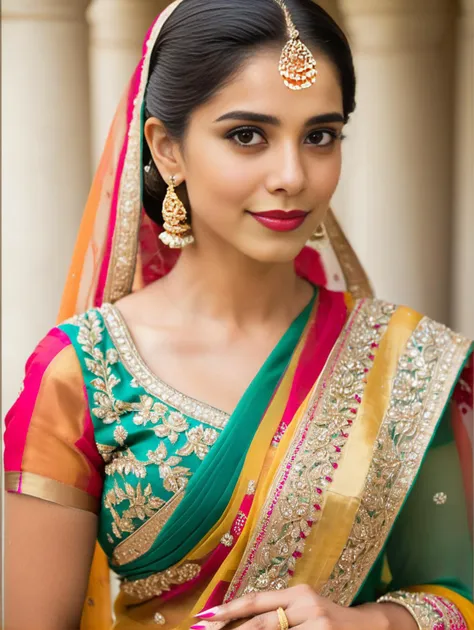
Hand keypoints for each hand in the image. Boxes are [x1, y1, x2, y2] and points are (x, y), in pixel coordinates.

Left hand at [192, 585, 390, 629]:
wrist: (370, 627)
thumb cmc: (330, 621)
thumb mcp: (305, 610)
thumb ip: (279, 614)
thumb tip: (242, 623)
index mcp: (297, 592)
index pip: (257, 600)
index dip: (230, 608)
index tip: (206, 616)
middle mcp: (306, 603)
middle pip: (262, 622)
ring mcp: (317, 622)